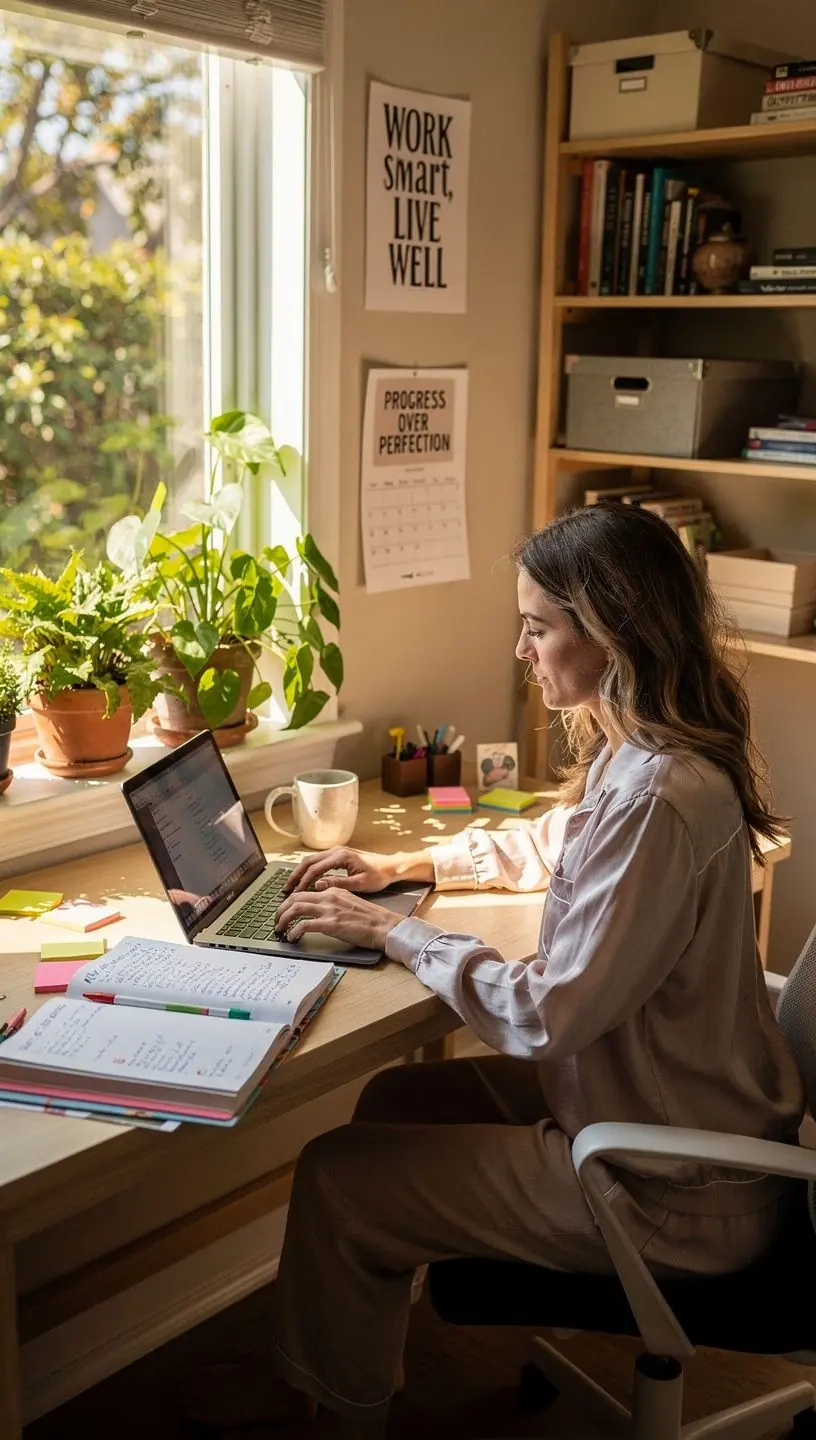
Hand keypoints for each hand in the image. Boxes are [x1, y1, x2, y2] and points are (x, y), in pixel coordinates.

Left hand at [274, 886, 399, 951]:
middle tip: (276, 921)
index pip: (304, 892)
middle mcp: (329, 896)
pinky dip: (294, 931)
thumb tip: (320, 896)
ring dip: (283, 919)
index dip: (290, 902)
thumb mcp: (350, 900)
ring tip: (279, 929)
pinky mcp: (331, 924)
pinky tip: (292, 937)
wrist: (384, 926)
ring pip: (295, 909)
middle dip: (281, 909)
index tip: (285, 911)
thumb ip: (334, 898)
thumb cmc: (371, 918)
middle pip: (295, 898)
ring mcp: (329, 909)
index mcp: (334, 890)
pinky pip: (304, 925)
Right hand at [283, 846, 431, 896]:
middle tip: (285, 889)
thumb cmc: (379, 875)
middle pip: (308, 862)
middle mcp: (336, 851)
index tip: (294, 893)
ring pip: (311, 861)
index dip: (303, 881)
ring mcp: (336, 852)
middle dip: (295, 876)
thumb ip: (339, 884)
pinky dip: (308, 871)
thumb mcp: (360, 883)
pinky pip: (318, 863)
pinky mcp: (338, 856)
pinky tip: (304, 882)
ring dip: (300, 873)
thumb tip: (318, 885)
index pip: (315, 869)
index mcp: (340, 856)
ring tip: (291, 887)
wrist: (392, 867)